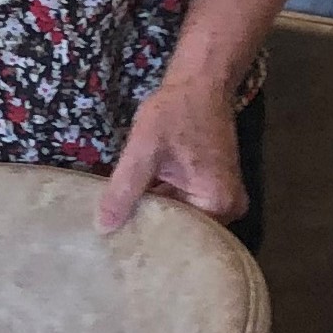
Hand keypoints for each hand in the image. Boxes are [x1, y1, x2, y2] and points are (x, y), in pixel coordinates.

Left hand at [99, 77, 242, 230]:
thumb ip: (124, 190)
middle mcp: (228, 208)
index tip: (119, 250)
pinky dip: (162, 202)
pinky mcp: (213, 187)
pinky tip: (136, 207)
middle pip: (183, 231)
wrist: (200, 82)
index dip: (148, 242)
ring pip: (182, 218)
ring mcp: (223, 197)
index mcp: (217, 203)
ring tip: (121, 229)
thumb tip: (103, 227)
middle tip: (115, 242)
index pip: (180, 239)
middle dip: (151, 230)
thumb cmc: (176, 112)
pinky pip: (185, 204)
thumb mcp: (144, 151)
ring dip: (155, 215)